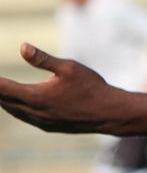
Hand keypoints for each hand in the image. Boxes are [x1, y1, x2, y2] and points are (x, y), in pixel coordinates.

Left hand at [0, 43, 117, 133]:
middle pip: (4, 101)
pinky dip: (14, 108)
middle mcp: (35, 112)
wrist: (110, 113)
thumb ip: (43, 59)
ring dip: (3, 101)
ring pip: (13, 110)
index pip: (3, 88)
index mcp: (36, 97)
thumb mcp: (69, 68)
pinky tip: (14, 104)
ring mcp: (41, 122)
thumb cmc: (91, 87)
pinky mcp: (48, 126)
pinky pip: (24, 117)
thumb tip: (22, 46)